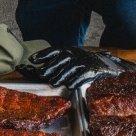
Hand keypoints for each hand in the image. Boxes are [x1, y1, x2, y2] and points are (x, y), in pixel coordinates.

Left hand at [16, 47, 135, 88]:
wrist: (103, 64)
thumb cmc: (82, 62)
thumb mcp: (70, 58)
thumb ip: (56, 61)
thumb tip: (39, 69)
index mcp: (68, 50)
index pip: (53, 51)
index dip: (42, 54)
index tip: (32, 59)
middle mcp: (74, 54)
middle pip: (58, 61)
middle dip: (48, 68)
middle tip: (41, 74)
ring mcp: (82, 63)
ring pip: (67, 72)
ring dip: (59, 78)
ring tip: (53, 83)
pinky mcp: (89, 71)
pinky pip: (78, 79)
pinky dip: (72, 83)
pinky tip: (69, 85)